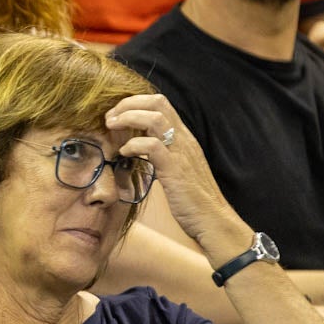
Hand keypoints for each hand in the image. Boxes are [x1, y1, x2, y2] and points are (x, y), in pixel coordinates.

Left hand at [107, 94, 247, 260]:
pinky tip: (124, 153)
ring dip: (128, 117)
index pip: (161, 103)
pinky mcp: (176, 170)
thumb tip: (140, 145)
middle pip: (157, 102)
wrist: (213, 221)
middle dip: (128, 104)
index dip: (135, 102)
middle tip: (110, 117)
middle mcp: (184, 139)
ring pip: (155, 118)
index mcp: (184, 137)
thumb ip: (163, 153)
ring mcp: (181, 153)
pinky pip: (153, 147)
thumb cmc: (192, 199)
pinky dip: (134, 145)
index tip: (117, 114)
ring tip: (112, 127)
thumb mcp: (177, 168)